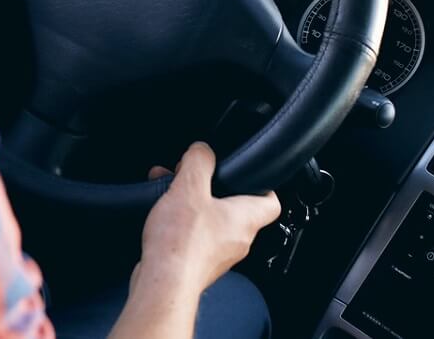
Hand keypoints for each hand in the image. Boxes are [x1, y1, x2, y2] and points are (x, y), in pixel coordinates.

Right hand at [135, 142, 281, 296]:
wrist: (163, 284)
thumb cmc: (181, 244)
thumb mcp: (189, 187)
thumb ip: (199, 161)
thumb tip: (202, 150)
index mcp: (246, 219)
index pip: (271, 201)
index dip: (263, 185)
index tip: (249, 174)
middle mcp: (238, 240)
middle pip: (235, 209)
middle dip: (212, 190)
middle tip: (194, 178)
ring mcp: (219, 256)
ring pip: (211, 222)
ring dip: (192, 205)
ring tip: (170, 193)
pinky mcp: (198, 265)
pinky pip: (195, 238)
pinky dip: (181, 224)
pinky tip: (162, 217)